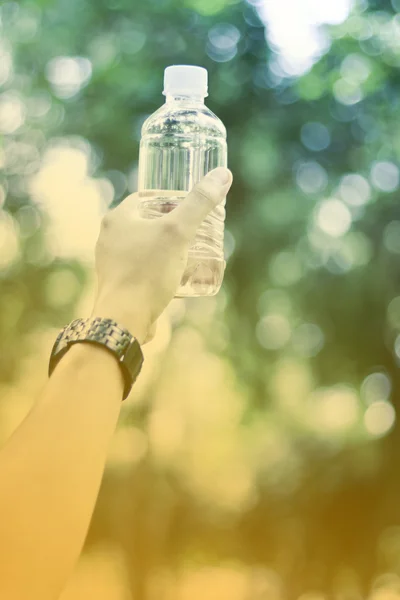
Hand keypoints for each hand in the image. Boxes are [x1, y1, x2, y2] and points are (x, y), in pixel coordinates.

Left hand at [91, 167, 232, 344]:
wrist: (125, 319)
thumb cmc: (147, 272)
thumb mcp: (178, 232)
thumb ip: (199, 203)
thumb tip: (223, 174)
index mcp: (117, 218)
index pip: (147, 197)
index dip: (172, 199)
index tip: (193, 207)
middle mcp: (109, 237)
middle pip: (148, 223)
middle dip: (173, 226)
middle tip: (198, 231)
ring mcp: (112, 262)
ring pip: (146, 247)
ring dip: (167, 248)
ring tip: (192, 252)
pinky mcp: (119, 284)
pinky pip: (143, 269)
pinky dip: (160, 269)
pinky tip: (177, 276)